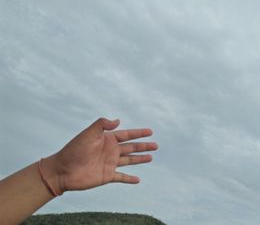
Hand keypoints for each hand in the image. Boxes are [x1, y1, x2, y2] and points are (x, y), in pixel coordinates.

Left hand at [43, 118, 157, 193]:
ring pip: (129, 160)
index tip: (150, 131)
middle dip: (144, 146)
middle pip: (131, 147)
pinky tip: (137, 180)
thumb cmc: (74, 150)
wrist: (62, 170)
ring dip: (140, 159)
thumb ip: (102, 124)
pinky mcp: (107, 176)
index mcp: (107, 139)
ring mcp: (109, 163)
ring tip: (151, 157)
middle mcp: (110, 150)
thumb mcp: (88, 133)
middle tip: (156, 145)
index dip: (139, 133)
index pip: (127, 135)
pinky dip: (129, 179)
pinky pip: (121, 177)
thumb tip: (118, 120)